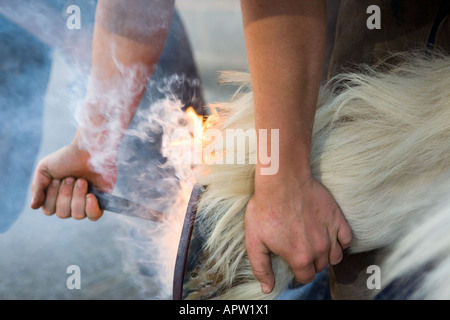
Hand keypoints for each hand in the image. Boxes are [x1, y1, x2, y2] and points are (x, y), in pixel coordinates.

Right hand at [30, 142, 115, 219]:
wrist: (90, 150)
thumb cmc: (68, 157)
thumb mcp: (45, 169)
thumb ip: (37, 188)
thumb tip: (33, 206)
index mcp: (55, 197)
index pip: (48, 210)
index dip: (52, 196)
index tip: (57, 179)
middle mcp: (70, 202)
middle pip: (62, 214)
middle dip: (66, 194)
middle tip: (71, 177)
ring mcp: (85, 203)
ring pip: (77, 215)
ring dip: (78, 196)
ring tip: (82, 180)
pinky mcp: (100, 201)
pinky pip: (94, 216)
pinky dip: (91, 208)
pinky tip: (90, 195)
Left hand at [244, 175, 352, 293]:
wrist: (282, 181)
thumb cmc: (265, 209)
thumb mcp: (255, 241)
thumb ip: (262, 268)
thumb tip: (268, 289)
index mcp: (299, 258)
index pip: (305, 277)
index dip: (298, 273)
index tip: (292, 263)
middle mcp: (319, 249)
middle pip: (320, 267)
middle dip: (310, 263)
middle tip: (299, 249)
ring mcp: (330, 233)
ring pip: (335, 256)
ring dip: (326, 255)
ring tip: (314, 244)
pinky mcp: (337, 218)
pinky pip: (347, 239)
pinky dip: (341, 241)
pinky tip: (329, 236)